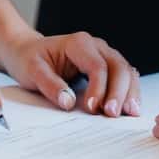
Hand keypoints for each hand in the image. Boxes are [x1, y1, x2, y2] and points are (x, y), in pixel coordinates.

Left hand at [2, 30, 140, 116]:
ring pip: (126, 71)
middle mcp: (95, 46)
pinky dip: (129, 92)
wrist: (28, 52)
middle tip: (112, 114)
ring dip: (129, 92)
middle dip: (119, 91)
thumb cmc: (30, 59)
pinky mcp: (106, 68)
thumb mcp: (32, 70)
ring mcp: (103, 56)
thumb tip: (68, 102)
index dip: (98, 87)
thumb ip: (50, 84)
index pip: (97, 65)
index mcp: (78, 43)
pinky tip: (130, 108)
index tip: (92, 108)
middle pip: (117, 66)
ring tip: (129, 113)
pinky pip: (124, 77)